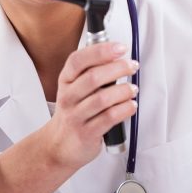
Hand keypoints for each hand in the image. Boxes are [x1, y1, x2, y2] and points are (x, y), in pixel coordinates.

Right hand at [43, 42, 138, 169]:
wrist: (59, 144)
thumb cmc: (74, 111)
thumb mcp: (75, 87)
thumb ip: (91, 71)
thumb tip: (117, 55)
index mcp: (66, 80)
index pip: (79, 60)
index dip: (101, 51)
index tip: (120, 48)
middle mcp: (68, 96)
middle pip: (93, 77)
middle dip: (118, 68)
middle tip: (132, 66)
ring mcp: (75, 115)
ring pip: (102, 99)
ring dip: (123, 91)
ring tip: (133, 88)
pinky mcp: (86, 133)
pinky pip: (109, 118)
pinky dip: (124, 109)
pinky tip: (131, 105)